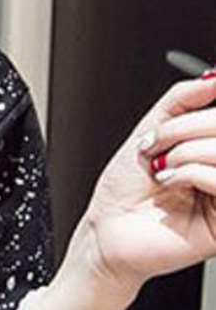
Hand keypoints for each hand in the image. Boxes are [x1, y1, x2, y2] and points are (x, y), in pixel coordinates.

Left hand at [80, 72, 215, 293]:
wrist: (105, 231)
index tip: (172, 120)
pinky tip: (170, 182)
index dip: (198, 114)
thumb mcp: (150, 129)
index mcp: (210, 147)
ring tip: (161, 168)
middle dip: (185, 129)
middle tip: (157, 147)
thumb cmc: (123, 191)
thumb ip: (182, 100)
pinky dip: (191, 172)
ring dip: (186, 151)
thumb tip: (213, 78)